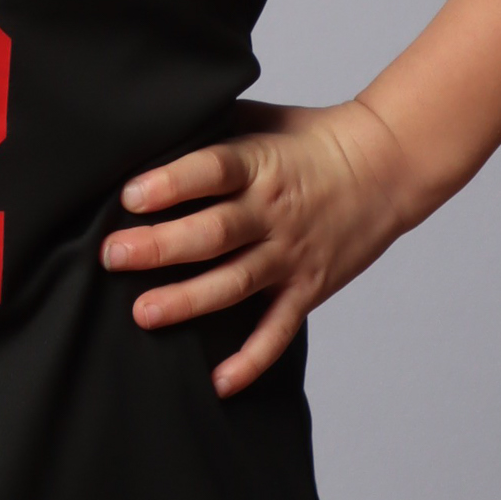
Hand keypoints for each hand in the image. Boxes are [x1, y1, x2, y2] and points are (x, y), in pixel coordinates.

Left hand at [102, 99, 416, 396]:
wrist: (386, 166)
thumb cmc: (312, 138)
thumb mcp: (261, 119)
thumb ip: (211, 127)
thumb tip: (151, 129)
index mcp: (260, 163)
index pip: (212, 171)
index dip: (171, 184)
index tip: (129, 197)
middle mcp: (274, 212)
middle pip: (214, 232)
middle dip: (160, 247)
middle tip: (114, 257)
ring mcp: (291, 254)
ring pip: (235, 283)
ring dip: (188, 301)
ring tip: (143, 313)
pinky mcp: (308, 287)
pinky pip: (278, 330)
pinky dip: (252, 360)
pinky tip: (219, 381)